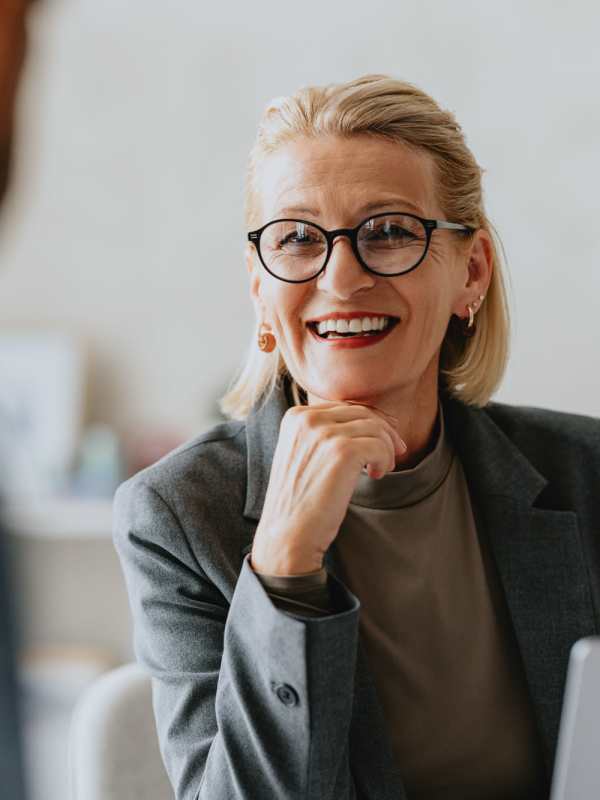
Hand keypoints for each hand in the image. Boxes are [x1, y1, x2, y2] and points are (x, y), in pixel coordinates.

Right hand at [250, 400, 406, 575]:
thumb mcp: (304, 455)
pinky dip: (385, 461)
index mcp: (296, 416)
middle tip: (397, 452)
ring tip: (379, 470)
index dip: (370, 422)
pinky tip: (376, 476)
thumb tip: (374, 419)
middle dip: (385, 432)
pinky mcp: (342, 452)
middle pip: (363, 414)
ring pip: (375, 428)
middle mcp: (307, 419)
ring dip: (386, 449)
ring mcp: (324, 434)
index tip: (384, 440)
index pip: (345, 407)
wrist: (287, 534)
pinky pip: (380, 446)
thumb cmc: (300, 500)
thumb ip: (325, 434)